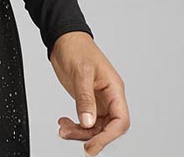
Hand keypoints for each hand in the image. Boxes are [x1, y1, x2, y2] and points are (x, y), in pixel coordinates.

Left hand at [49, 32, 129, 154]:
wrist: (63, 38)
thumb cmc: (76, 47)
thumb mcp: (81, 72)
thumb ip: (85, 98)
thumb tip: (88, 123)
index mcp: (114, 89)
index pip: (120, 120)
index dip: (108, 136)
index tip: (92, 145)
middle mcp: (109, 97)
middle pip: (107, 128)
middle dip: (90, 135)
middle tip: (70, 135)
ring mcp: (98, 100)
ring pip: (95, 127)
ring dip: (79, 132)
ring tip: (63, 128)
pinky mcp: (87, 100)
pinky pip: (86, 121)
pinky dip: (75, 125)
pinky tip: (64, 123)